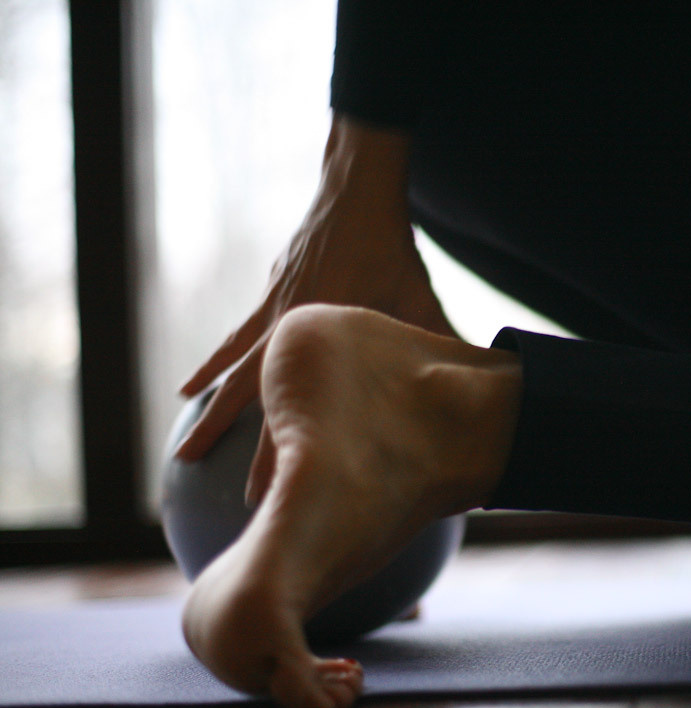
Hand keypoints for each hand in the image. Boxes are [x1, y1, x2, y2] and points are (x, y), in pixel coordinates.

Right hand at [174, 115, 456, 490]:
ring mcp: (273, 314)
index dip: (299, 452)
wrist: (355, 194)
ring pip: (236, 376)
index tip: (292, 495)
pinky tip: (188, 390)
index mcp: (335, 340)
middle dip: (254, 454)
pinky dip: (212, 366)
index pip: (312, 408)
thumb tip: (478, 379)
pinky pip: (233, 341)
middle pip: (267, 404)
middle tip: (242, 501)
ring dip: (212, 417)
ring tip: (184, 454)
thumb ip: (439, 340)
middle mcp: (296, 332)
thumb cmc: (393, 251)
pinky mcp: (266, 300)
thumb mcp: (420, 300)